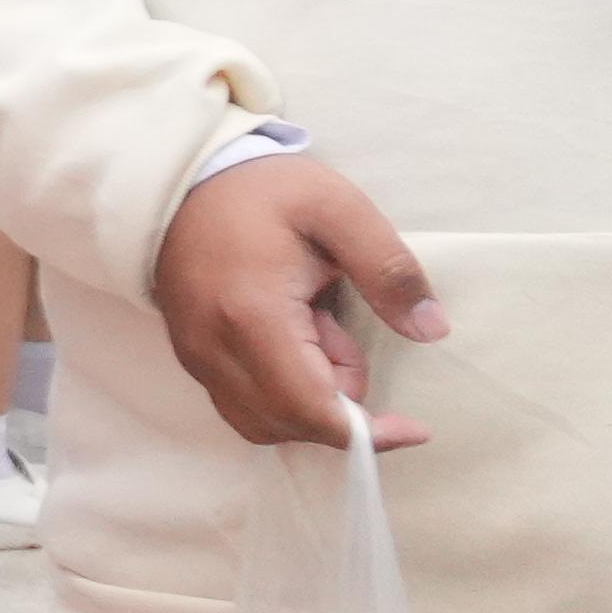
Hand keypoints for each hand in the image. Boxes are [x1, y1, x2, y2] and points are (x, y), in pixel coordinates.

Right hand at [152, 153, 447, 452]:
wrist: (180, 179)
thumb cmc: (263, 191)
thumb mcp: (340, 210)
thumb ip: (389, 270)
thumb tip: (431, 330)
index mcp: (253, 316)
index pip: (311, 410)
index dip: (370, 433)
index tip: (414, 427)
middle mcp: (214, 350)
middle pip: (289, 424)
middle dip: (339, 402)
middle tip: (343, 331)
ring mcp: (195, 357)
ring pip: (262, 423)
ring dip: (309, 400)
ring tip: (319, 334)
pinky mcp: (190, 356)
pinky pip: (241, 406)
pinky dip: (281, 396)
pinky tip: (293, 344)